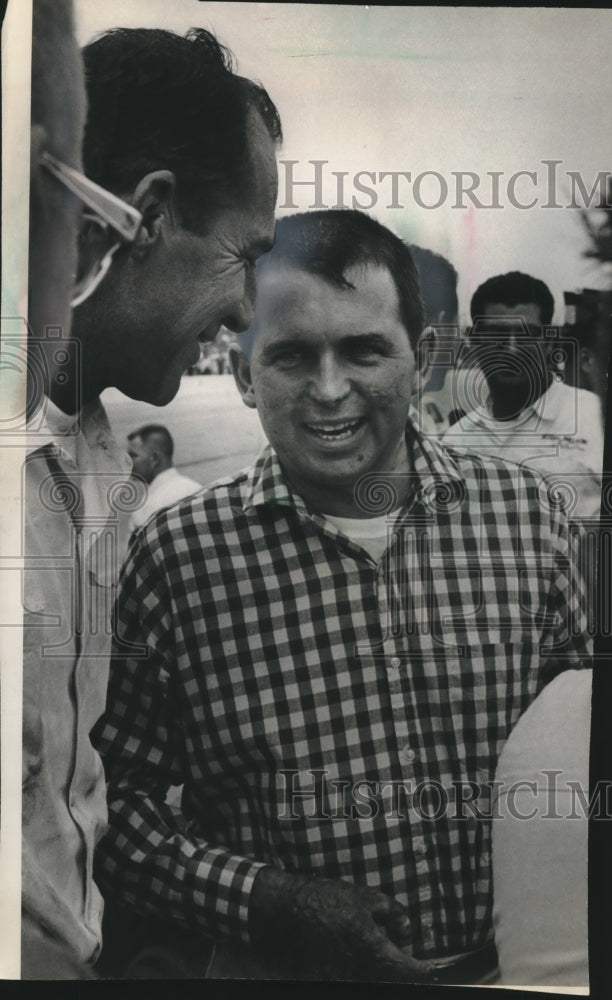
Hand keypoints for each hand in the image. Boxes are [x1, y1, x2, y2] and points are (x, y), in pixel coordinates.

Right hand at [248, 867, 436, 981]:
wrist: (290, 907)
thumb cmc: (329, 899)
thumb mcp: (367, 897)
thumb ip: (393, 913)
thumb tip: (406, 929)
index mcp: (373, 949)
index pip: (407, 970)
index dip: (423, 970)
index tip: (431, 968)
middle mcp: (361, 969)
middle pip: (391, 978)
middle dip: (401, 968)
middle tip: (403, 955)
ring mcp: (344, 977)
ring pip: (373, 979)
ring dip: (382, 968)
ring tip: (376, 947)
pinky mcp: (328, 978)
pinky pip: (354, 977)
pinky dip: (362, 969)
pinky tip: (357, 952)